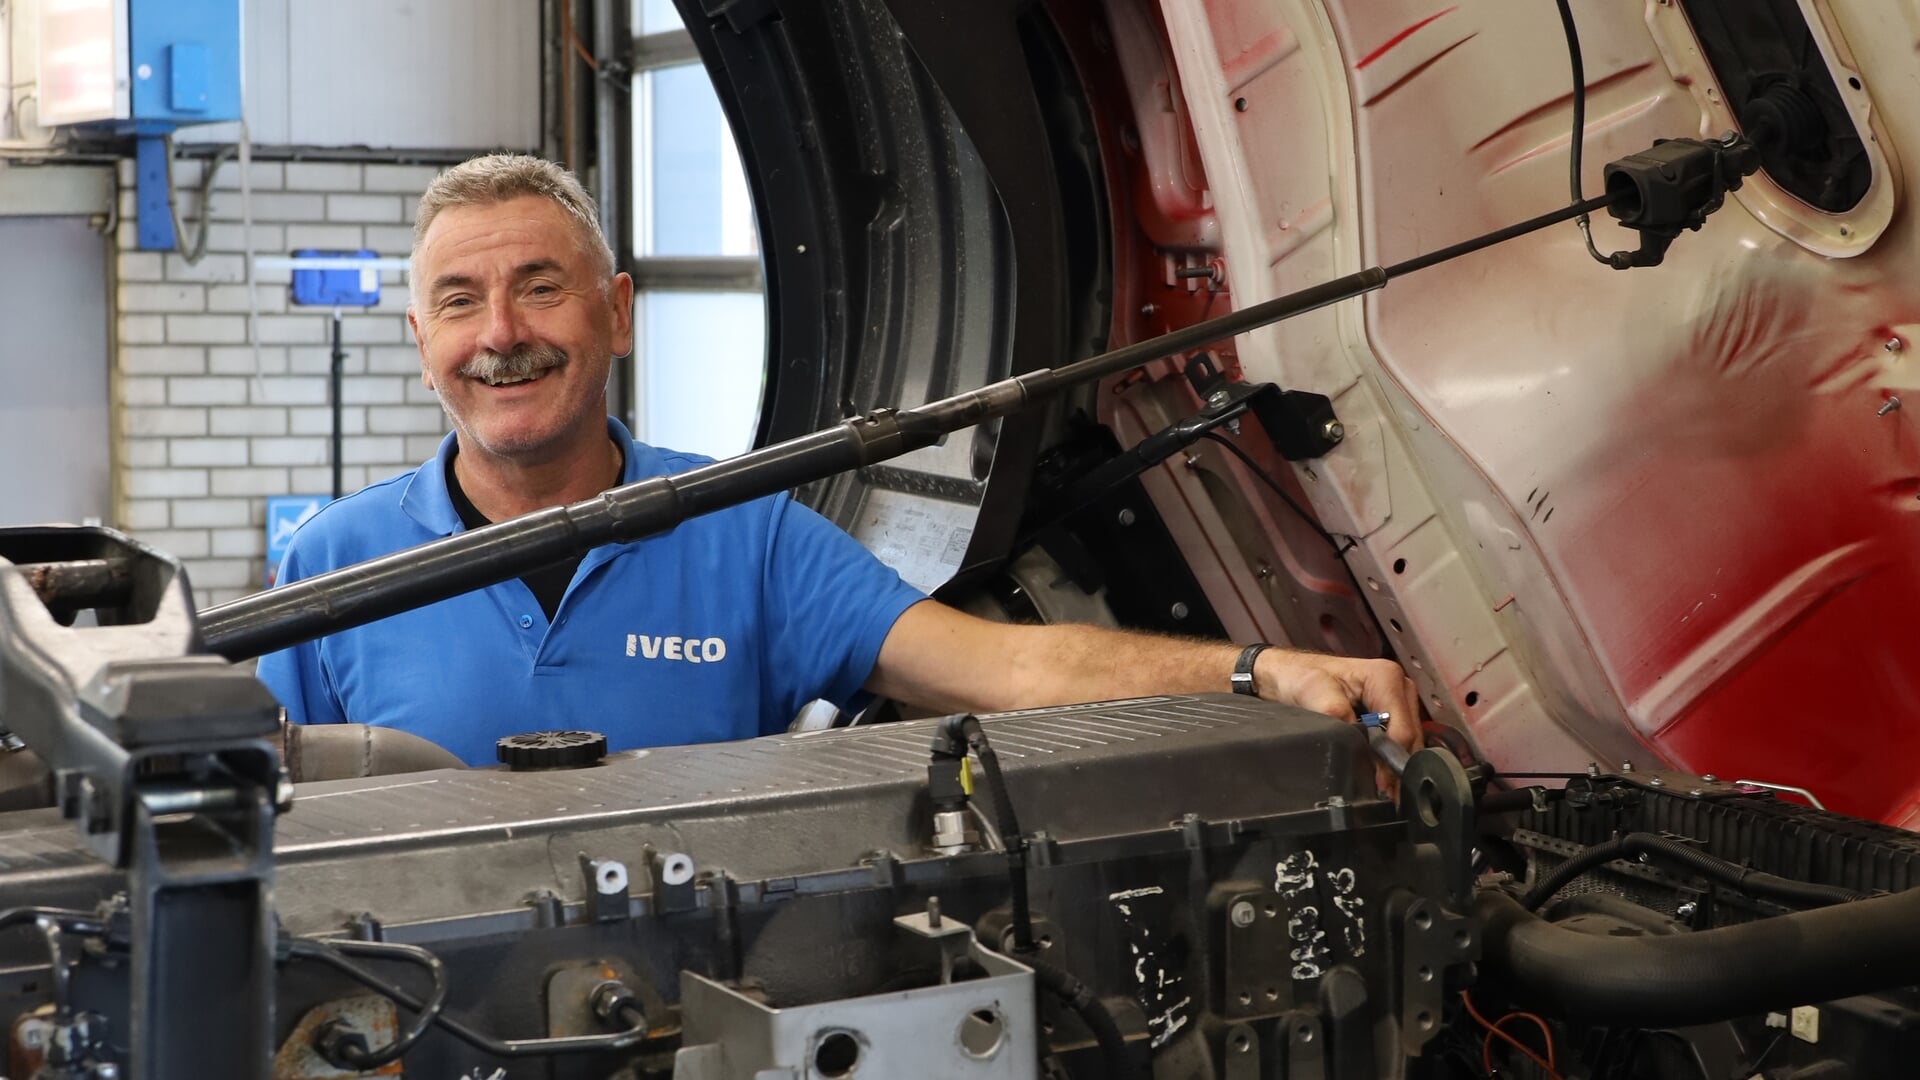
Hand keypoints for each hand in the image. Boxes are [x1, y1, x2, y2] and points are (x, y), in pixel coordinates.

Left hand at [1255, 649, 1422, 793]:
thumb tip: (1355, 736)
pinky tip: (1381, 775)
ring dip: (1397, 766)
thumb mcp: (1312, 690)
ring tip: (1385, 791)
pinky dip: (1391, 759)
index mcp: (1385, 677)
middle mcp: (1399, 687)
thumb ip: (1335, 712)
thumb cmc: (1301, 677)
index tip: (1380, 783)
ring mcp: (1398, 701)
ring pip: (1410, 742)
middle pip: (1411, 738)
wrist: (1290, 676)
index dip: (1391, 760)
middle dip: (1397, 767)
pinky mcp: (1393, 713)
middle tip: (1385, 795)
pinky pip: (1401, 741)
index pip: (1401, 728)